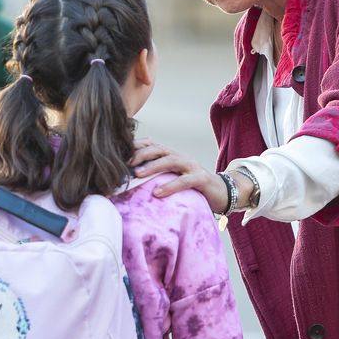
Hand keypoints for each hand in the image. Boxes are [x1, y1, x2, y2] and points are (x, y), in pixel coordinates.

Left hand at [131, 139, 249, 213]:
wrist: (222, 193)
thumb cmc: (191, 188)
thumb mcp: (171, 179)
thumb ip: (155, 176)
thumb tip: (128, 181)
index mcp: (171, 156)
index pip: (151, 145)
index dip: (135, 147)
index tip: (116, 153)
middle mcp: (180, 157)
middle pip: (158, 149)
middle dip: (140, 154)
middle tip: (124, 163)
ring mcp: (192, 166)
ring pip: (171, 160)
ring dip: (152, 166)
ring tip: (137, 175)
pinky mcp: (201, 178)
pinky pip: (185, 180)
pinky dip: (170, 185)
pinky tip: (157, 192)